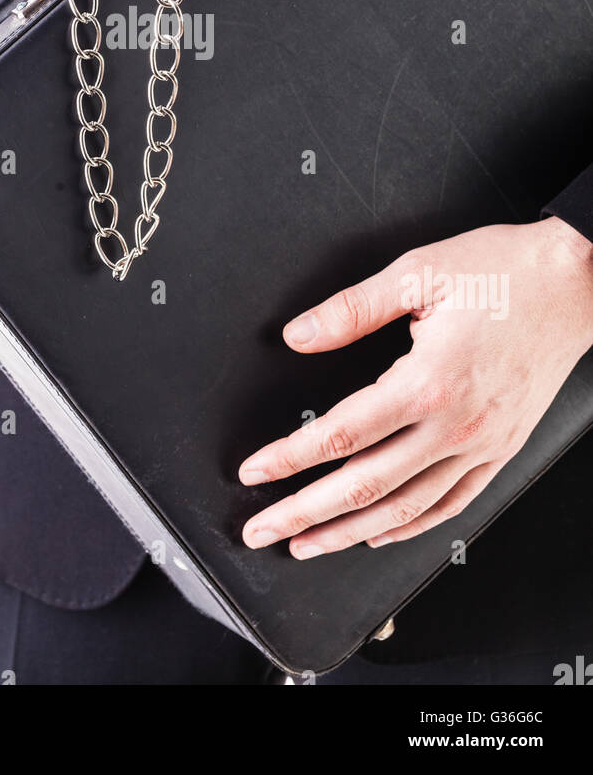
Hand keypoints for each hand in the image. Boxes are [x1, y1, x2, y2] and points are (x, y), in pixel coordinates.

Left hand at [239, 217, 592, 557]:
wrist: (576, 282)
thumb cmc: (503, 271)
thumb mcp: (417, 272)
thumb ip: (351, 309)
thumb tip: (299, 335)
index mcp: (428, 381)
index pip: (342, 435)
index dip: (290, 458)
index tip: (254, 473)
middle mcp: (456, 424)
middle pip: (365, 486)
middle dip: (305, 513)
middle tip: (261, 530)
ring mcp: (482, 444)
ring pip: (406, 508)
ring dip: (350, 533)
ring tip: (307, 544)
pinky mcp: (502, 448)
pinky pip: (452, 504)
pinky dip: (411, 527)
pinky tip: (379, 534)